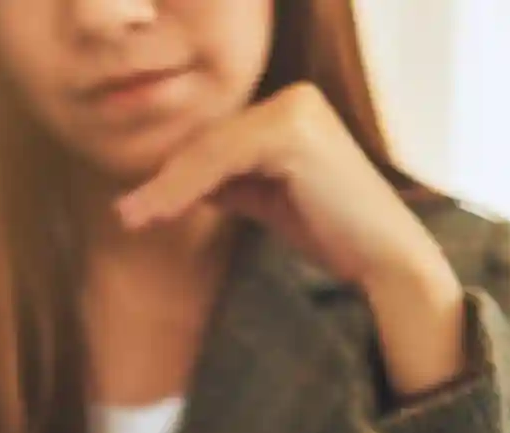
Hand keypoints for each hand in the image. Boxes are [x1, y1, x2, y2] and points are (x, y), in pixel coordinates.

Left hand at [116, 83, 468, 396]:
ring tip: (133, 219)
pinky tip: (159, 212)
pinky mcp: (293, 134)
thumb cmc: (329, 230)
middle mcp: (294, 97)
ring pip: (211, 151)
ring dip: (167, 187)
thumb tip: (170, 182)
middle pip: (210, 141)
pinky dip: (186, 187)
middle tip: (126, 214)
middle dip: (166, 180)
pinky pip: (223, 161)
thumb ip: (226, 181)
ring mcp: (296, 110)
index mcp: (290, 107)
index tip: (137, 206)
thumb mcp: (265, 197)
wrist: (382, 258)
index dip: (176, 172)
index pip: (218, 138)